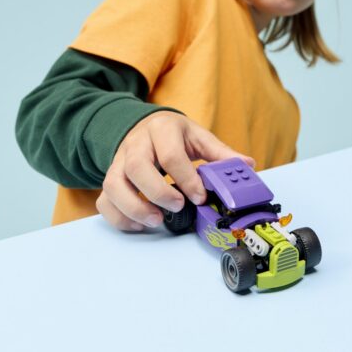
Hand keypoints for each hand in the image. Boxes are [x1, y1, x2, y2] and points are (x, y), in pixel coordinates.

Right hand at [96, 111, 254, 231]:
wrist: (144, 126)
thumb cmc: (173, 135)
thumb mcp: (198, 137)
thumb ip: (220, 153)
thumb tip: (247, 165)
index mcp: (161, 130)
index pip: (170, 154)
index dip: (186, 178)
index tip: (200, 196)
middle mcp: (136, 144)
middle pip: (136, 167)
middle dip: (157, 192)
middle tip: (177, 207)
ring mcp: (118, 161)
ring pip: (114, 184)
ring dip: (134, 207)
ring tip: (156, 221)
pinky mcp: (110, 178)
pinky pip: (104, 200)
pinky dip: (118, 217)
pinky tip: (139, 225)